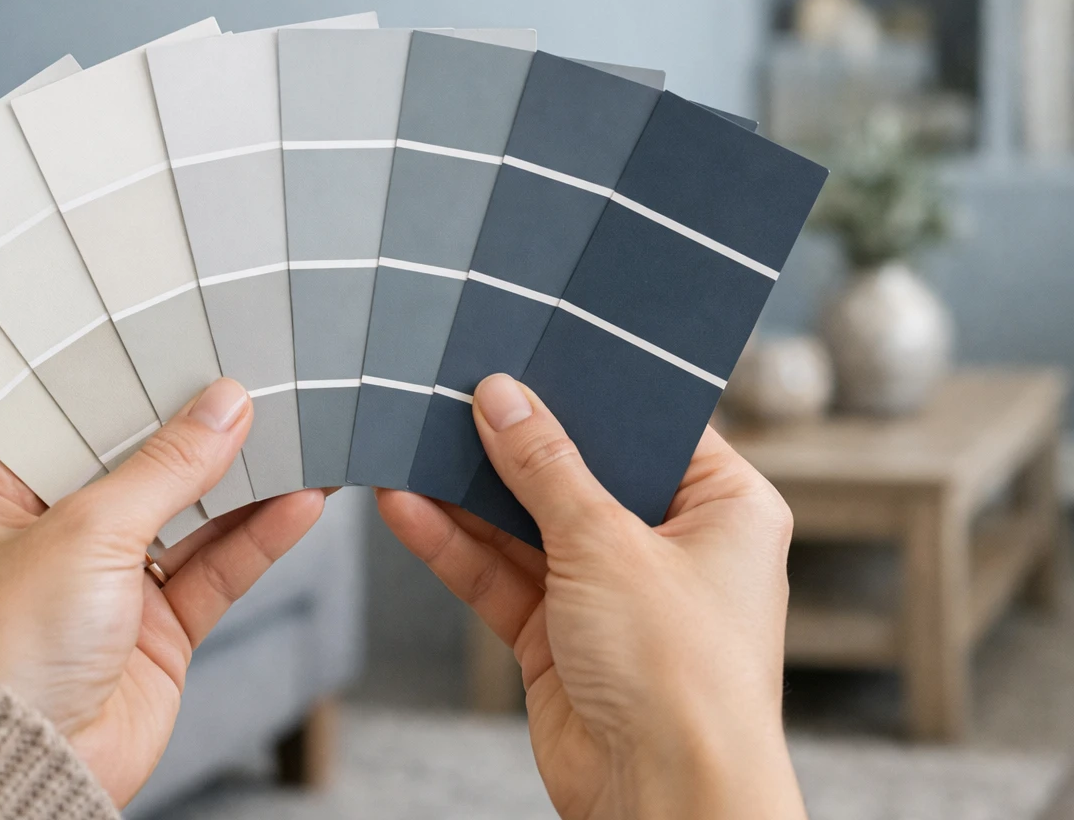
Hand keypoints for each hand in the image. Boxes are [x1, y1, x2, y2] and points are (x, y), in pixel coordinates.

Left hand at [0, 378, 324, 806]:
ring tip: (299, 435)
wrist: (25, 771)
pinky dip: (256, 538)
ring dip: (242, 482)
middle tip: (257, 386)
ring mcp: (103, 581)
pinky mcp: (152, 627)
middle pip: (137, 463)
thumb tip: (225, 406)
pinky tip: (300, 503)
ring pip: (187, 514)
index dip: (131, 385)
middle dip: (198, 432)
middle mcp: (47, 533)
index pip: (70, 417)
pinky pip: (214, 568)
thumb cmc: (7, 652)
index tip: (188, 349)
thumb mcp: (86, 531)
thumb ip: (166, 466)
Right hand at [378, 374, 802, 819]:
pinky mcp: (562, 637)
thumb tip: (502, 398)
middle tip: (450, 393)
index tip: (524, 357)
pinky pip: (502, 576)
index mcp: (723, 508)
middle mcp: (671, 546)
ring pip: (527, 526)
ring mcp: (613, 594)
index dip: (585, 394)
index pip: (648, 427)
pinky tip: (407, 508)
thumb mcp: (608, 544)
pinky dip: (456, 547)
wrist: (664, 800)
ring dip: (467, 495)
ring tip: (409, 442)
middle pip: (578, 474)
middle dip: (511, 445)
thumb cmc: (683, 676)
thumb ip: (546, 467)